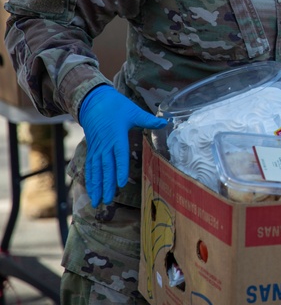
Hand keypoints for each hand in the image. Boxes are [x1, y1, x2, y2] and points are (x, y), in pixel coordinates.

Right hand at [79, 85, 166, 206]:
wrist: (94, 102)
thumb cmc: (117, 106)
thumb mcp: (134, 111)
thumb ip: (148, 120)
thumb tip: (166, 122)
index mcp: (117, 136)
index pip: (119, 156)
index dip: (120, 170)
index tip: (121, 184)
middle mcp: (105, 145)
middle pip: (106, 168)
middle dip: (107, 185)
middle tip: (108, 201)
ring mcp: (97, 149)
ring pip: (96, 171)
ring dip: (96, 187)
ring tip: (97, 202)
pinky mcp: (92, 150)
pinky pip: (90, 167)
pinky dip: (90, 180)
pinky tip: (91, 191)